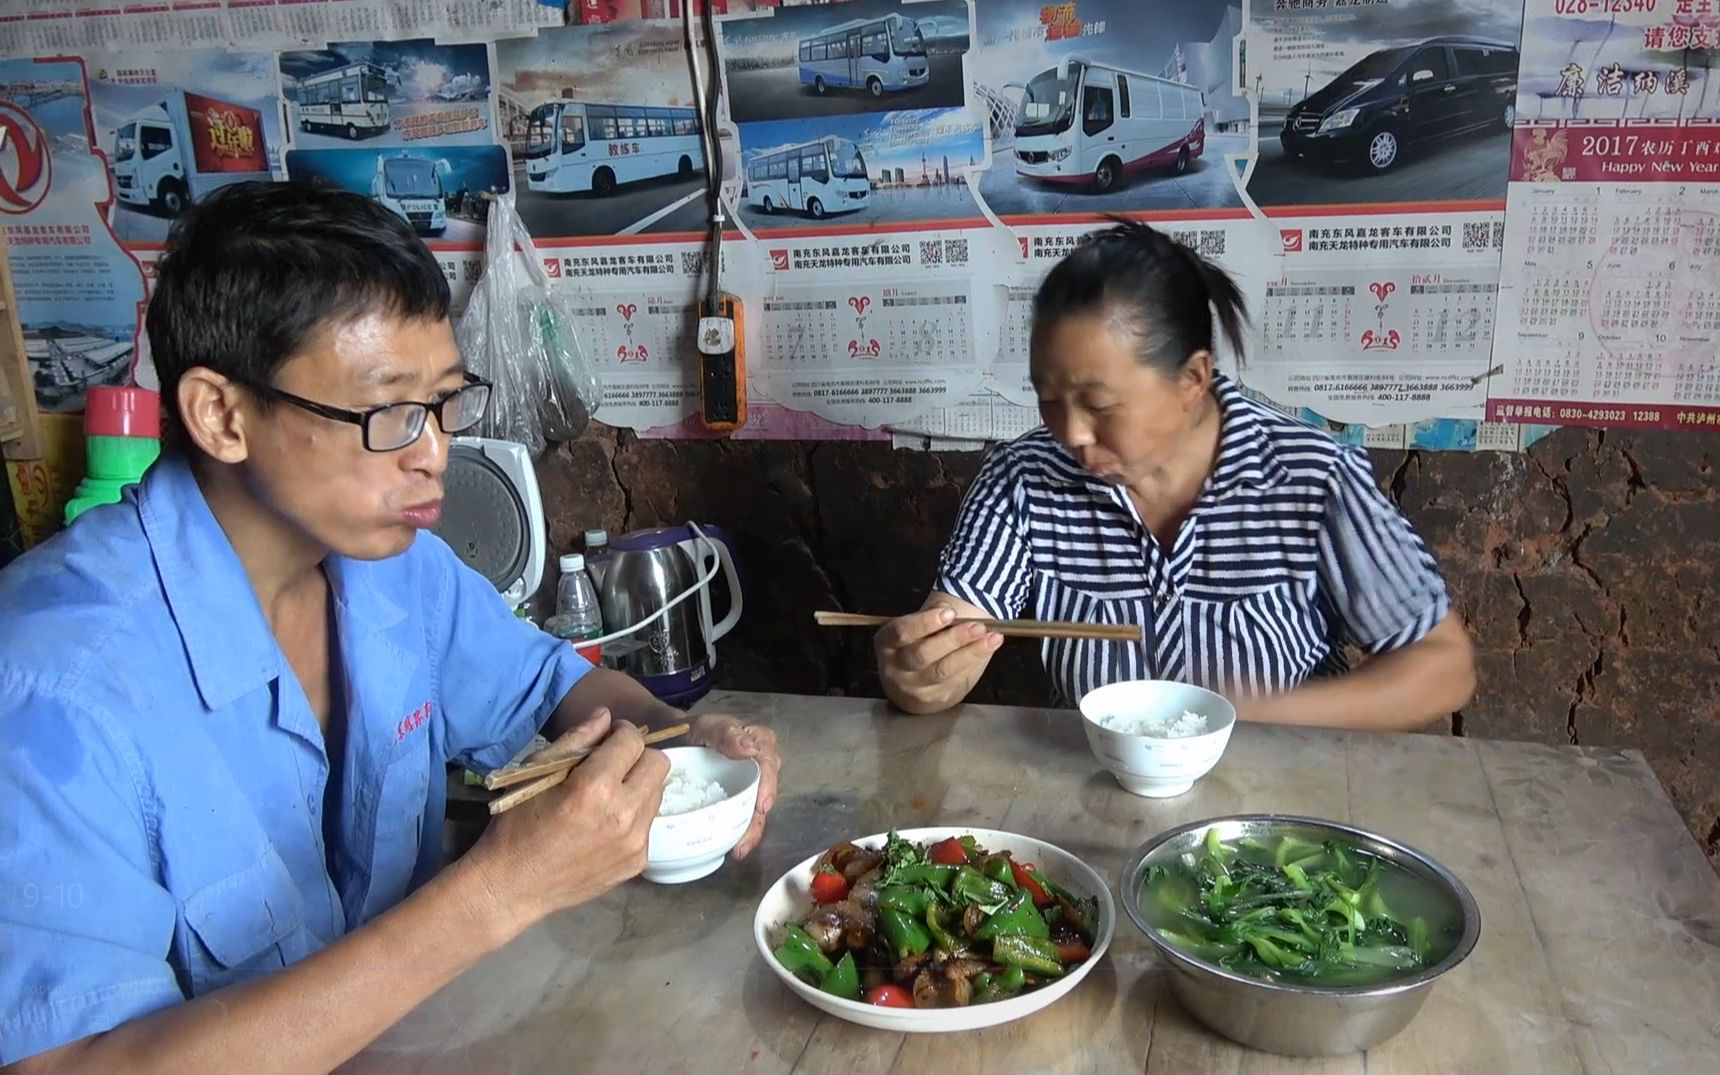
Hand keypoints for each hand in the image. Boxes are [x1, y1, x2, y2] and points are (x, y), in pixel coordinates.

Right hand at [464, 708, 669, 933]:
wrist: (513, 886)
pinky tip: (605, 823)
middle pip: (659, 764)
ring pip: (657, 793)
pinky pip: (648, 824)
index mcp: (595, 787)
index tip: (609, 737)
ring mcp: (634, 842)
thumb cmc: (517, 824)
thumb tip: (607, 715)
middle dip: (638, 756)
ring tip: (608, 795)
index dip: (621, 732)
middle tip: (614, 763)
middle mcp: (622, 814)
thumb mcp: (536, 771)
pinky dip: (633, 815)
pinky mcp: (637, 862)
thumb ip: (576, 739)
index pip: (633, 741)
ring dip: (638, 785)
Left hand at [689, 712, 780, 859]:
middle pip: (766, 794)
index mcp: (758, 742)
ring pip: (755, 811)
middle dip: (758, 821)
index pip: (769, 762)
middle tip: (744, 841)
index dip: (768, 785)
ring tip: (737, 851)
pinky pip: (740, 817)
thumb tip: (750, 750)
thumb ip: (726, 732)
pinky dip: (736, 833)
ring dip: (749, 833)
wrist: (667, 741)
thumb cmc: (690, 730)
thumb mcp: (706, 725)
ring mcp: (746, 785)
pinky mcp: (733, 799)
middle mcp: (757, 766)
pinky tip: (729, 848)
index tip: (761, 807)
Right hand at [875, 605, 1001, 713]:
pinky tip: (988, 648)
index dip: (925, 623)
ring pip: (942, 671)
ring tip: (991, 638)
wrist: (911, 687)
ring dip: (970, 653)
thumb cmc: (915, 647)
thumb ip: (930, 619)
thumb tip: (947, 609)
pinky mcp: (934, 699)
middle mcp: (894, 669)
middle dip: (953, 639)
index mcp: (886, 643)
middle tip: (978, 626)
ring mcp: (913, 688)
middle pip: (923, 654)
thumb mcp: (915, 629)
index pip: (902, 632)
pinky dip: (974, 663)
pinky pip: (956, 680)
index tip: (950, 612)